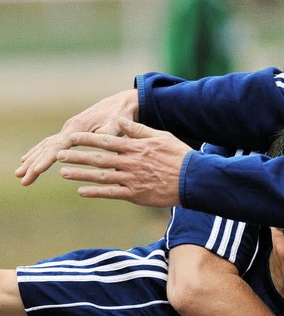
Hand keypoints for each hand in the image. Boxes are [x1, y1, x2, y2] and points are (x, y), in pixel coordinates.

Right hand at [16, 89, 138, 185]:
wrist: (121, 103)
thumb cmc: (121, 116)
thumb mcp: (117, 126)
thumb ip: (108, 137)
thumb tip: (103, 149)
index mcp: (78, 128)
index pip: (57, 146)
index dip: (46, 159)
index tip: (36, 170)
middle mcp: (69, 128)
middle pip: (46, 147)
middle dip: (33, 163)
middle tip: (21, 179)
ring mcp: (69, 129)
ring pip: (45, 145)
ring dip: (32, 159)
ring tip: (19, 173)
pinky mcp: (71, 132)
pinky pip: (50, 143)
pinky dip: (39, 152)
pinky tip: (29, 160)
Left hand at [56, 118, 189, 207]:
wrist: (192, 179)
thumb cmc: (179, 155)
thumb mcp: (161, 136)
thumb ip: (139, 130)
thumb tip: (121, 121)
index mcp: (135, 147)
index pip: (106, 141)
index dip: (87, 139)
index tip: (71, 137)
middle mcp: (130, 162)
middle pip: (98, 159)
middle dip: (77, 157)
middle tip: (60, 155)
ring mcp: (131, 179)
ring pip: (100, 177)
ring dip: (80, 175)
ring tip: (64, 172)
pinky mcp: (135, 194)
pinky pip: (111, 193)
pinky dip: (96, 192)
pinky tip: (82, 191)